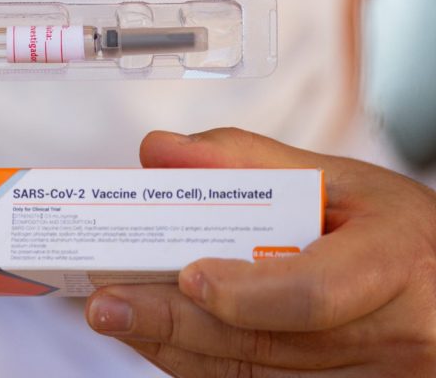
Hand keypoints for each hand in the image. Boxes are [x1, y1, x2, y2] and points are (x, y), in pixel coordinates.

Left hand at [86, 128, 435, 376]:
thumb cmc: (399, 230)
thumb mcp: (344, 179)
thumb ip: (248, 160)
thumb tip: (162, 152)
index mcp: (391, 265)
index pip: (314, 293)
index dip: (247, 291)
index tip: (188, 274)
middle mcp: (385, 337)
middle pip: (264, 343)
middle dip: (174, 324)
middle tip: (108, 305)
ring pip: (251, 375)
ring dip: (175, 347)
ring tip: (119, 318)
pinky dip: (201, 363)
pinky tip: (160, 338)